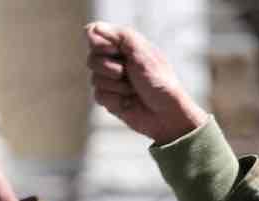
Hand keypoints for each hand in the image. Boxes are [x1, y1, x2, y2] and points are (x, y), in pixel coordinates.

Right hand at [84, 22, 207, 143]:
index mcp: (123, 45)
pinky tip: (129, 102)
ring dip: (117, 86)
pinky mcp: (109, 99)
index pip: (94, 34)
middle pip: (91, 58)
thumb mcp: (143, 52)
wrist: (167, 114)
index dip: (100, 44)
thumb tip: (93, 28)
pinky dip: (115, 99)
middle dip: (111, 68)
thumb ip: (121, 35)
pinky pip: (99, 95)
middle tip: (130, 74)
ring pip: (95, 78)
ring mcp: (111, 81)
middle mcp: (114, 61)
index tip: (116, 51)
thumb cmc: (159, 81)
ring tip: (134, 90)